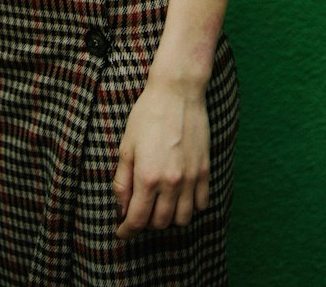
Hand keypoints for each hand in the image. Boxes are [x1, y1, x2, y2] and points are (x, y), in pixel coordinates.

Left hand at [111, 76, 209, 238]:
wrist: (177, 92)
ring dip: (169, 218)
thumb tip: (121, 208)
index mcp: (147, 177)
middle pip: (160, 222)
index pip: (137, 219)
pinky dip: (191, 207)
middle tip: (138, 212)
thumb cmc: (148, 115)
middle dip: (146, 223)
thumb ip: (122, 181)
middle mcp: (171, 182)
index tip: (122, 232)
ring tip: (159, 206)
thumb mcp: (126, 146)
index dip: (127, 231)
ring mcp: (191, 178)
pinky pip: (202, 203)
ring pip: (182, 219)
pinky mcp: (205, 170)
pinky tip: (180, 197)